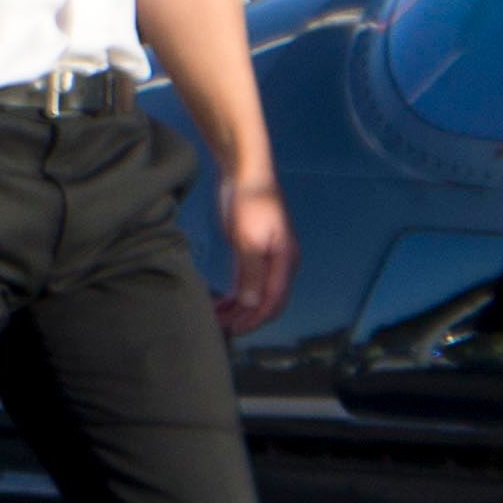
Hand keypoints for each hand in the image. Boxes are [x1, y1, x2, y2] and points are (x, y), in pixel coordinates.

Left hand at [211, 170, 293, 337]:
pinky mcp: (250, 251)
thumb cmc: (251, 203)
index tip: (236, 331)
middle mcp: (279, 263)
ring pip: (253, 293)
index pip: (273, 300)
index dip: (255, 319)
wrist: (245, 172)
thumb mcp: (250, 239)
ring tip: (217, 321)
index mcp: (285, 261)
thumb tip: (251, 304)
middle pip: (265, 301)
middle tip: (222, 330)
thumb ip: (251, 273)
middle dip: (246, 318)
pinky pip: (245, 281)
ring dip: (238, 309)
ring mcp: (265, 258)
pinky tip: (219, 304)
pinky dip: (234, 295)